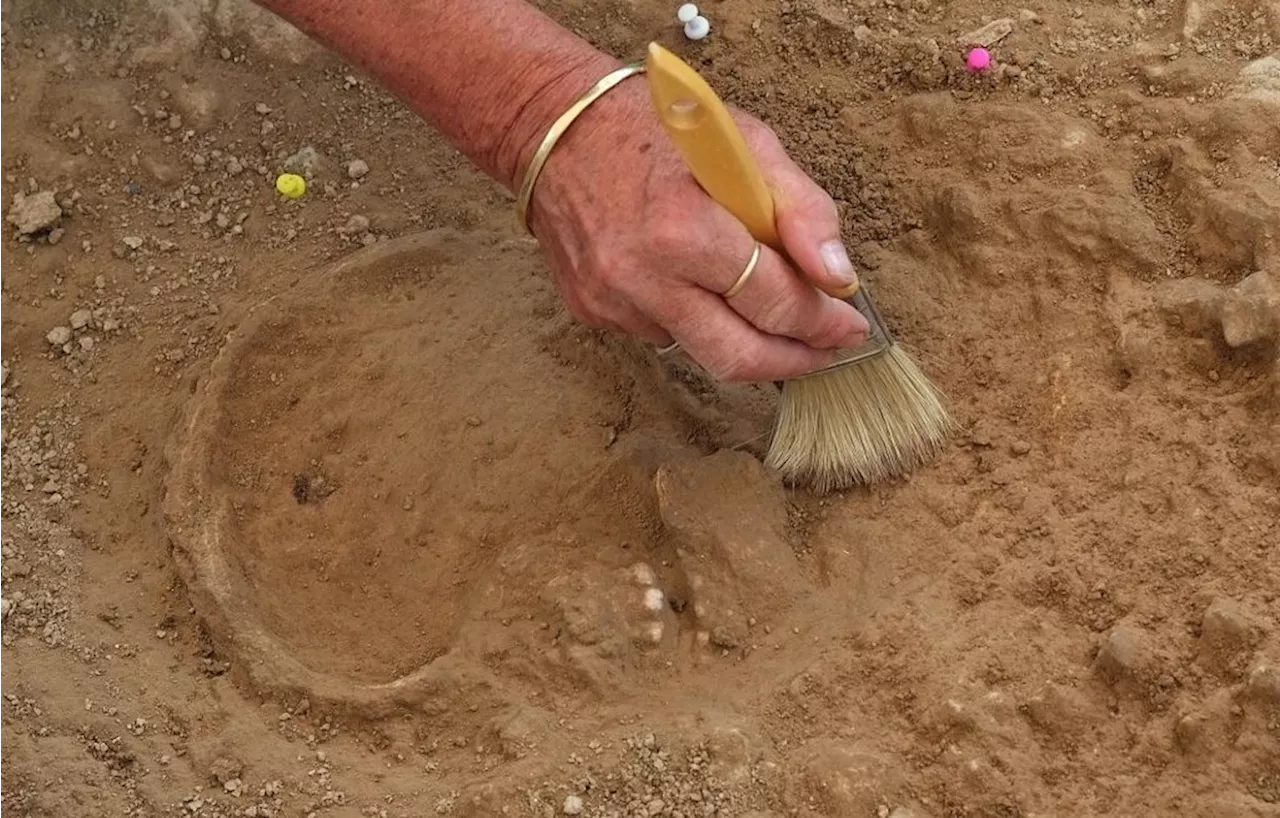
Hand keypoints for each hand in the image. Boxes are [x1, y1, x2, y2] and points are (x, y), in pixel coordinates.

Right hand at [524, 78, 869, 382]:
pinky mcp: (593, 312)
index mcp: (683, 227)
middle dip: (794, 359)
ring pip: (701, 351)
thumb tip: (838, 277)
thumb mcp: (746, 143)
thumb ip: (801, 209)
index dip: (822, 322)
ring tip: (769, 311)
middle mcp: (642, 276)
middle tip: (826, 351)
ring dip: (744, 338)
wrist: (554, 128)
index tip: (851, 327)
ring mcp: (612, 301)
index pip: (772, 302)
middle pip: (737, 355)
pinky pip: (663, 334)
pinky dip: (694, 317)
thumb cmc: (658, 127)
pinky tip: (695, 281)